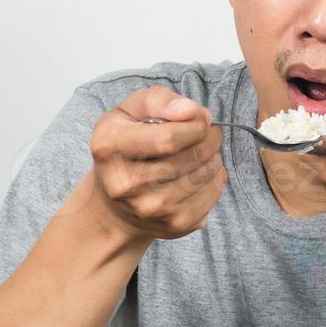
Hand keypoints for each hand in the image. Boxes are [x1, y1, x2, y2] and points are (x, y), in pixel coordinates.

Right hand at [88, 86, 226, 240]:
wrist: (116, 203)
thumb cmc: (126, 146)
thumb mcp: (129, 112)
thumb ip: (158, 100)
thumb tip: (191, 110)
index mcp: (110, 147)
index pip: (168, 138)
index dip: (195, 124)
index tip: (199, 117)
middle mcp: (125, 185)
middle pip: (190, 157)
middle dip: (209, 138)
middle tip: (209, 131)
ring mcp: (150, 209)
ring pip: (204, 176)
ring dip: (214, 157)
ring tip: (205, 150)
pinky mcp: (173, 225)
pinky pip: (211, 196)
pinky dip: (216, 178)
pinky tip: (203, 171)